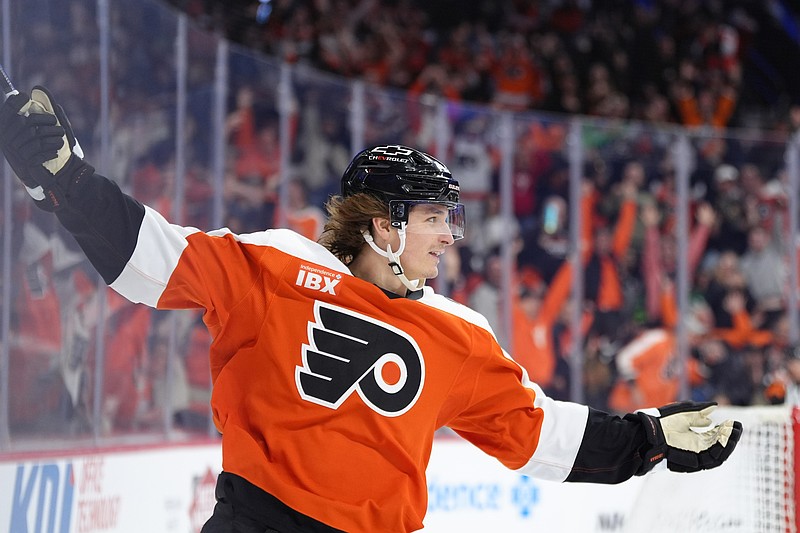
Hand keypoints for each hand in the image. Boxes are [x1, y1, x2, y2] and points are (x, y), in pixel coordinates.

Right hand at [0, 85, 91, 210]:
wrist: (52, 178)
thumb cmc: (47, 149)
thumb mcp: (44, 129)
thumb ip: (42, 110)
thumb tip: (38, 90)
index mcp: (9, 130)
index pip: (6, 112)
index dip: (14, 103)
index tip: (24, 96)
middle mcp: (8, 140)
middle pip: (27, 122)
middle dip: (47, 121)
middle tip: (58, 125)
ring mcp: (15, 152)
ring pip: (36, 137)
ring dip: (53, 136)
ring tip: (61, 139)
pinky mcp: (25, 164)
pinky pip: (39, 152)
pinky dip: (51, 150)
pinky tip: (56, 151)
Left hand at [637, 401, 741, 473]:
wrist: (650, 433)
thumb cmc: (663, 423)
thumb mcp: (684, 414)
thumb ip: (699, 411)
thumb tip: (715, 406)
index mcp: (694, 439)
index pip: (715, 437)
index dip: (725, 430)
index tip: (733, 422)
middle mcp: (697, 449)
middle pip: (719, 446)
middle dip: (730, 437)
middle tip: (738, 427)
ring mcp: (695, 456)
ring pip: (718, 455)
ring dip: (729, 444)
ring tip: (735, 431)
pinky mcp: (693, 463)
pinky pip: (712, 460)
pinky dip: (721, 451)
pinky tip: (726, 439)